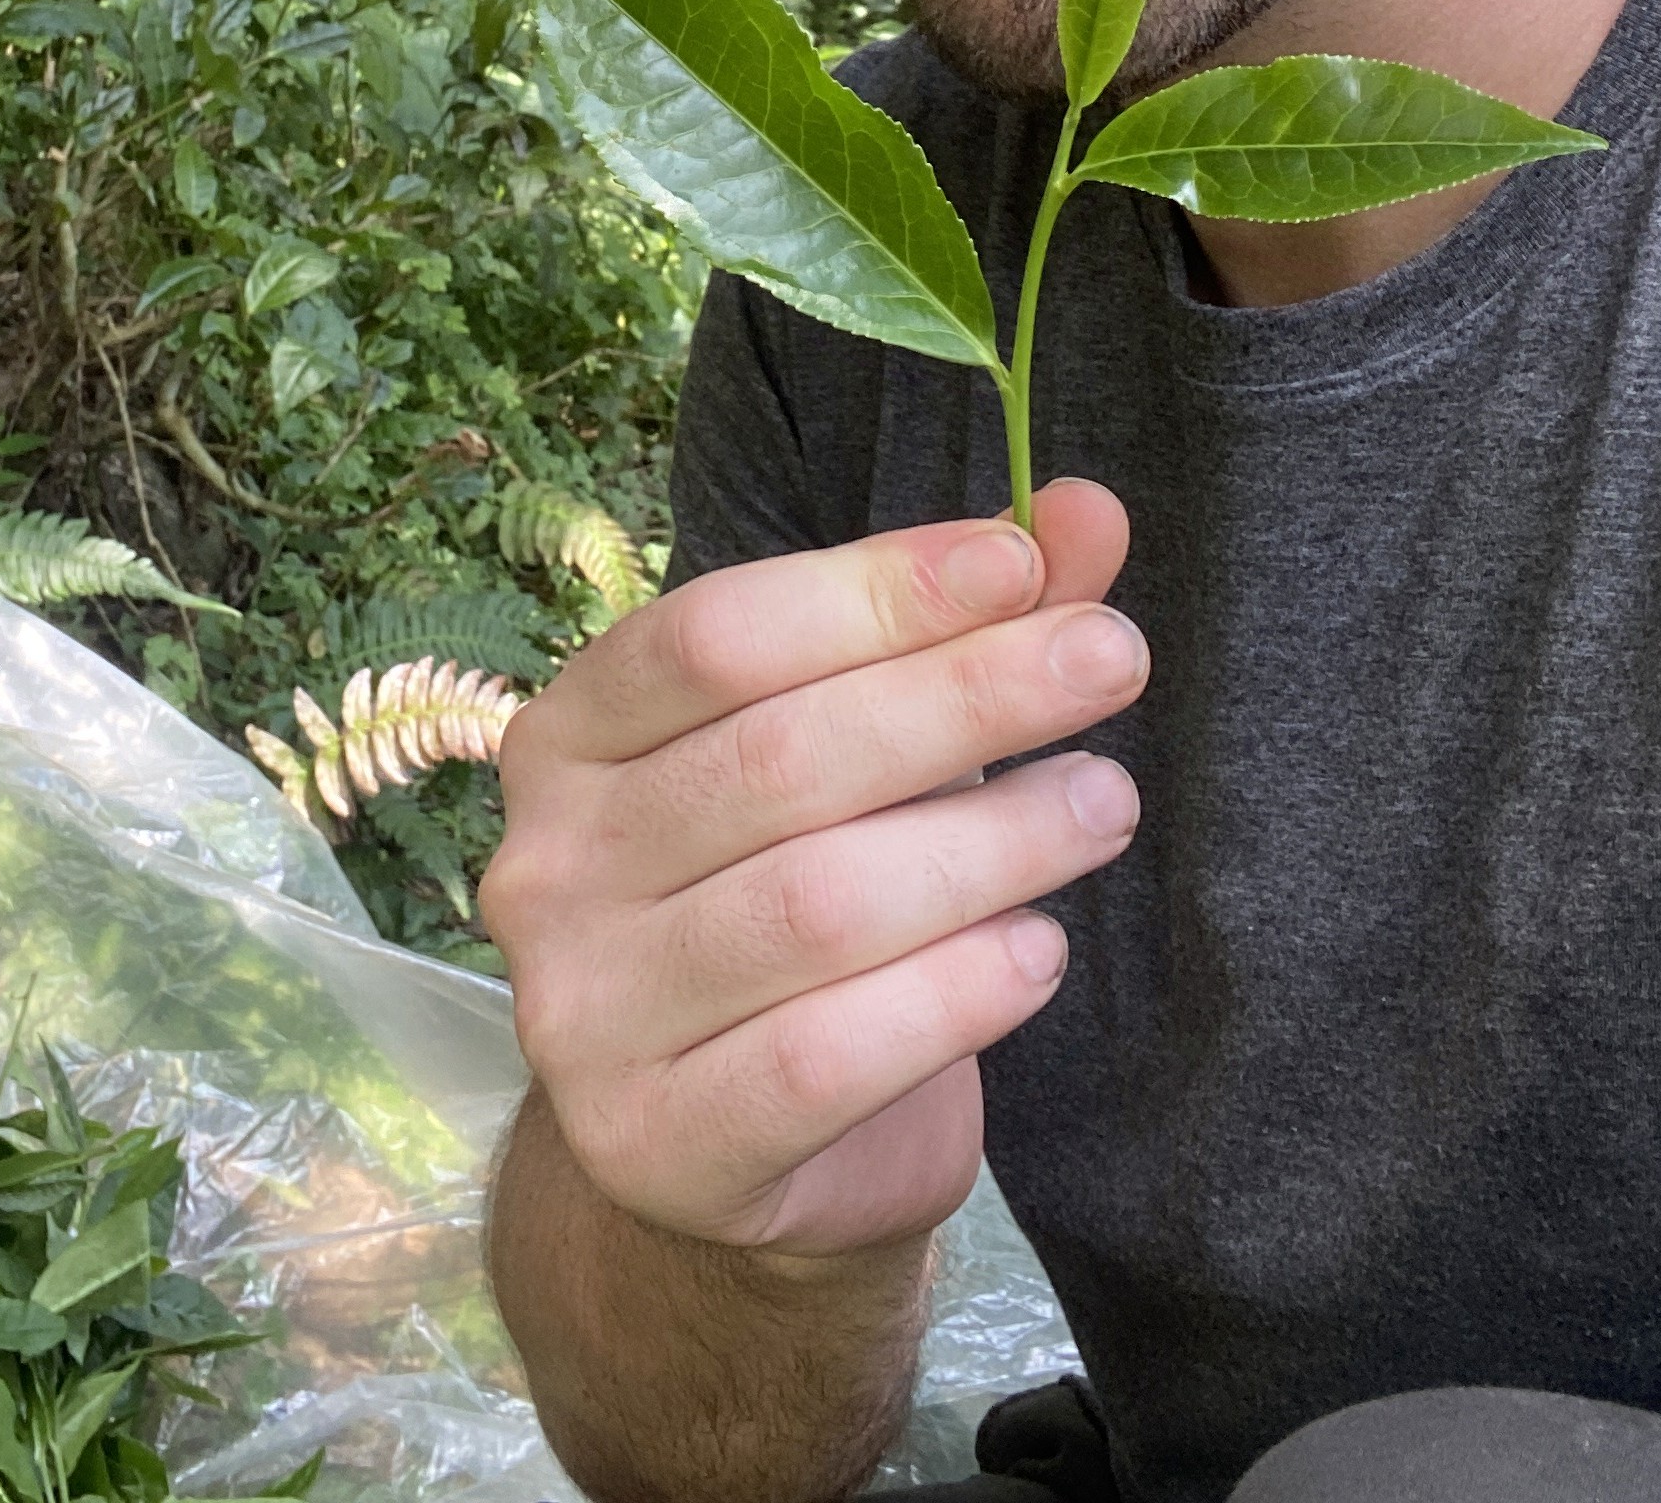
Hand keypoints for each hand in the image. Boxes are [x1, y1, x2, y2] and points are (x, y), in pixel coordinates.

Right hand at [481, 482, 1143, 1260]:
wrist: (733, 1151)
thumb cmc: (802, 900)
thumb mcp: (867, 753)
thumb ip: (961, 630)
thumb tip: (1088, 509)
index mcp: (572, 735)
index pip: (715, 634)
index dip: (873, 589)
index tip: (1024, 562)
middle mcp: (548, 864)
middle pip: (778, 757)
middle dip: (965, 697)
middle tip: (1112, 661)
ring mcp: (585, 1013)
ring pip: (814, 906)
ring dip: (989, 842)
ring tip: (1104, 804)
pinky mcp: (656, 1143)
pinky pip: (823, 1056)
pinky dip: (953, 994)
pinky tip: (1039, 950)